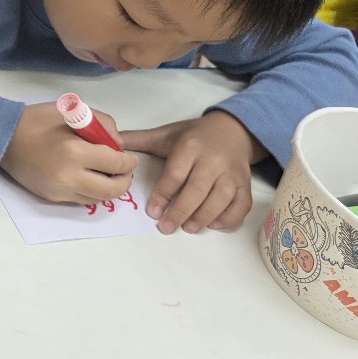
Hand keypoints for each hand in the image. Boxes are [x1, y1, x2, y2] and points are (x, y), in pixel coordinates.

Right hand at [0, 102, 137, 205]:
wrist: (3, 138)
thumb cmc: (38, 120)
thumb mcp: (73, 111)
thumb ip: (103, 124)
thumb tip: (118, 146)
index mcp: (75, 151)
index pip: (115, 163)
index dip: (128, 162)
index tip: (131, 158)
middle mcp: (69, 176)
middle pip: (110, 189)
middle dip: (124, 181)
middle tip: (125, 171)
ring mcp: (60, 190)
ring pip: (98, 199)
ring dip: (110, 189)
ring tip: (110, 176)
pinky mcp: (52, 197)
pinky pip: (81, 199)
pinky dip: (92, 192)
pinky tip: (91, 179)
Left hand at [118, 110, 264, 233]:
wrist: (232, 130)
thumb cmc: (194, 136)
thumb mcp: (166, 134)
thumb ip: (139, 139)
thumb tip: (112, 141)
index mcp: (191, 146)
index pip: (176, 173)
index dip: (164, 193)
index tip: (153, 211)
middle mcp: (213, 160)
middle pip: (198, 188)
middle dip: (182, 210)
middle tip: (166, 227)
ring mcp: (232, 173)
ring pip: (222, 198)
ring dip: (205, 215)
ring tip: (189, 228)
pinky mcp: (246, 184)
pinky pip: (242, 204)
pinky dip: (230, 217)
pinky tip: (214, 225)